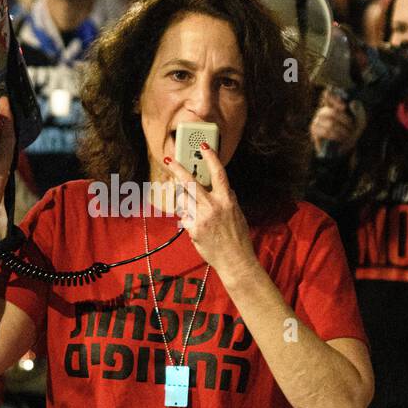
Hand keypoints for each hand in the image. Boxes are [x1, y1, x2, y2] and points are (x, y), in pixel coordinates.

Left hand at [161, 143, 258, 280]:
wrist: (235, 260)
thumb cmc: (237, 238)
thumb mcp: (237, 214)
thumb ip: (228, 199)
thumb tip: (223, 188)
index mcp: (226, 200)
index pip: (218, 173)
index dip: (211, 157)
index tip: (204, 146)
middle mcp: (213, 206)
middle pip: (191, 182)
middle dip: (177, 169)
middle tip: (169, 160)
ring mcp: (201, 217)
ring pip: (183, 199)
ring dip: (181, 198)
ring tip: (186, 202)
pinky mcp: (193, 229)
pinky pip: (183, 216)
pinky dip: (185, 216)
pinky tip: (191, 222)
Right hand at [310, 90, 362, 157]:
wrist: (343, 148)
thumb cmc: (351, 132)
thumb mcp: (359, 121)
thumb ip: (358, 111)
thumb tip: (353, 102)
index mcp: (332, 106)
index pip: (328, 95)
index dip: (334, 98)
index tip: (344, 107)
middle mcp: (322, 111)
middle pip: (333, 113)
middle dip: (345, 121)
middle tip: (351, 128)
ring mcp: (317, 121)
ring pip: (331, 124)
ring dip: (342, 131)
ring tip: (347, 135)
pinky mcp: (314, 131)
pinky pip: (326, 132)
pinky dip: (336, 136)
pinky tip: (340, 138)